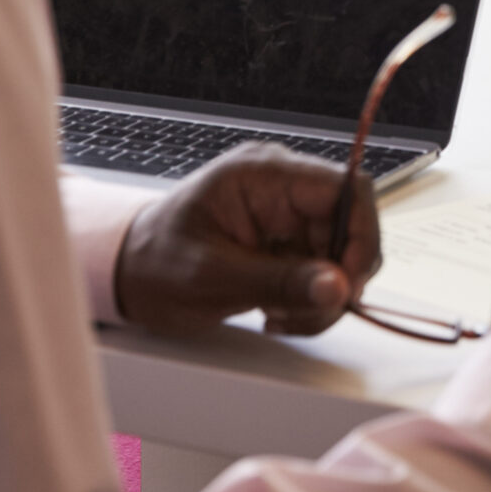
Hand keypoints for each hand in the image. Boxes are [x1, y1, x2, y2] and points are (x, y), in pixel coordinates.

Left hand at [114, 143, 381, 336]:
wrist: (129, 275)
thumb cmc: (155, 263)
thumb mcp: (214, 277)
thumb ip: (279, 282)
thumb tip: (338, 287)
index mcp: (263, 174)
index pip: (346, 188)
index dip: (362, 234)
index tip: (348, 283)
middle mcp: (282, 187)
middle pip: (350, 226)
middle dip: (338, 278)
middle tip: (310, 314)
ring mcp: (287, 215)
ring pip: (342, 255)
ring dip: (324, 296)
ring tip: (282, 317)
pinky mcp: (288, 242)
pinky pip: (324, 271)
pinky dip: (311, 301)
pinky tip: (278, 312)